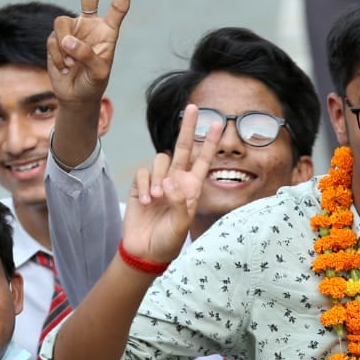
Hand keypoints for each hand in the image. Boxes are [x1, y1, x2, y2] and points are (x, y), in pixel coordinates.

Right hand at [47, 0, 133, 108]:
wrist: (75, 95)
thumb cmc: (93, 83)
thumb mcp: (98, 73)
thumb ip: (86, 55)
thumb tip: (68, 40)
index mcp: (108, 31)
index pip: (117, 9)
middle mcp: (90, 25)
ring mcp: (72, 30)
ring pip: (62, 25)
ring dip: (65, 48)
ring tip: (72, 64)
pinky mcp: (56, 38)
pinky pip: (52, 41)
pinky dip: (57, 57)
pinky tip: (64, 66)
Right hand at [121, 105, 222, 264]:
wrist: (145, 251)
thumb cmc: (168, 240)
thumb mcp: (180, 225)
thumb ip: (179, 203)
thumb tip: (170, 181)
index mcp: (192, 188)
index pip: (203, 161)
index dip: (210, 142)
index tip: (218, 123)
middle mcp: (176, 180)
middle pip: (183, 148)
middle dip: (188, 128)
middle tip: (193, 107)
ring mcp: (158, 181)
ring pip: (160, 160)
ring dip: (159, 176)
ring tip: (158, 199)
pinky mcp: (141, 186)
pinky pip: (143, 173)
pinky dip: (145, 185)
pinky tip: (147, 202)